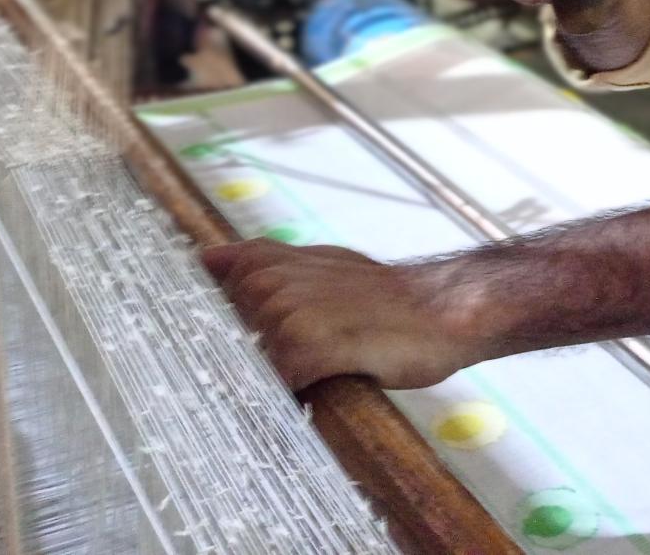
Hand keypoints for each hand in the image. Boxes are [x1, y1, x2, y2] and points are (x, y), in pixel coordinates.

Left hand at [204, 240, 490, 390]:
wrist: (441, 312)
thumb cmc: (383, 296)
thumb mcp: (324, 263)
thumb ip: (267, 261)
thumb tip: (207, 257)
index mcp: (267, 265)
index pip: (213, 302)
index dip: (226, 325)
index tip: (245, 338)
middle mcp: (269, 285)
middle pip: (226, 343)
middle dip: (255, 356)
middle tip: (309, 356)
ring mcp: (285, 316)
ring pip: (250, 367)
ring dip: (278, 377)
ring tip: (322, 368)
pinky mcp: (306, 350)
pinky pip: (278, 386)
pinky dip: (296, 393)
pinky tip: (326, 382)